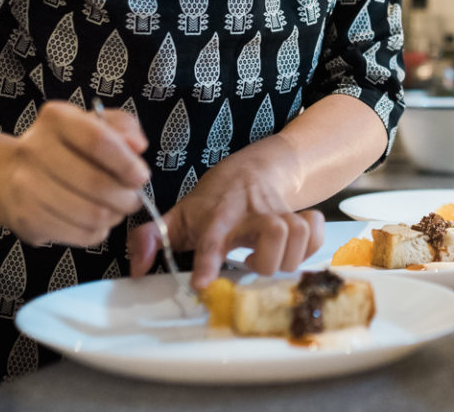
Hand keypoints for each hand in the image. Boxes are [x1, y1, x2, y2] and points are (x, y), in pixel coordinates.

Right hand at [0, 100, 148, 246]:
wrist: (9, 176)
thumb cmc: (65, 148)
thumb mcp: (94, 124)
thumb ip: (123, 127)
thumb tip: (138, 146)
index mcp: (56, 119)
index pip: (98, 141)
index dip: (126, 163)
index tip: (141, 177)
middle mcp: (35, 149)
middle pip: (96, 183)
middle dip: (126, 197)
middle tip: (133, 199)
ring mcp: (26, 186)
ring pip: (91, 214)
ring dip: (114, 216)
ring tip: (115, 210)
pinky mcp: (26, 220)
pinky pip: (79, 235)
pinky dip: (97, 233)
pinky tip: (95, 222)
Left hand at [126, 138, 324, 288]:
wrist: (255, 169)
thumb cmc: (214, 199)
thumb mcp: (179, 215)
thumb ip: (151, 240)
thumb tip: (137, 269)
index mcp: (218, 216)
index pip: (211, 238)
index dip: (208, 262)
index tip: (203, 284)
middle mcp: (252, 213)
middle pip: (274, 234)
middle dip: (266, 261)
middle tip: (252, 265)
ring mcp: (280, 213)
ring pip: (299, 234)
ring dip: (288, 257)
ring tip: (269, 260)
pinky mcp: (300, 215)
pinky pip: (316, 231)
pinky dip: (311, 246)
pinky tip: (292, 251)